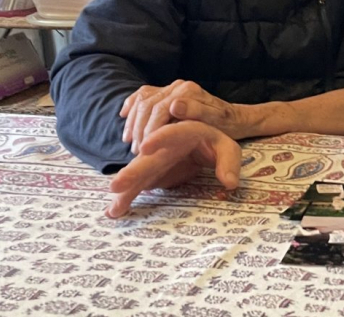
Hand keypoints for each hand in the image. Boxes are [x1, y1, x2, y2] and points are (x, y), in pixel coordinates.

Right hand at [106, 121, 241, 217]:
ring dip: (125, 189)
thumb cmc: (216, 144)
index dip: (159, 138)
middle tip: (116, 185)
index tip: (145, 147)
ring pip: (138, 173)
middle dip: (132, 171)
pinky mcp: (151, 173)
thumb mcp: (228, 149)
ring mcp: (155, 160)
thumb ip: (229, 162)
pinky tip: (114, 211)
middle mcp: (164, 146)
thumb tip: (230, 182)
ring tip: (113, 208)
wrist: (202, 144)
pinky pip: (137, 184)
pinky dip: (126, 196)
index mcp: (185, 132)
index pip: (172, 132)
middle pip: (148, 157)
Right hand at [120, 79, 251, 150]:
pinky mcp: (165, 93)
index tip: (143, 150)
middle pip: (147, 104)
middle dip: (139, 129)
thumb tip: (174, 105)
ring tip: (131, 143)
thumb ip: (198, 111)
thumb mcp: (217, 121)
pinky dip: (131, 106)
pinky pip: (142, 95)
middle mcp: (177, 86)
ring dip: (133, 122)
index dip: (149, 130)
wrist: (230, 119)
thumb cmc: (224, 124)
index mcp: (188, 91)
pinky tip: (123, 118)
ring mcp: (170, 88)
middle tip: (136, 152)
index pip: (159, 108)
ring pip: (141, 100)